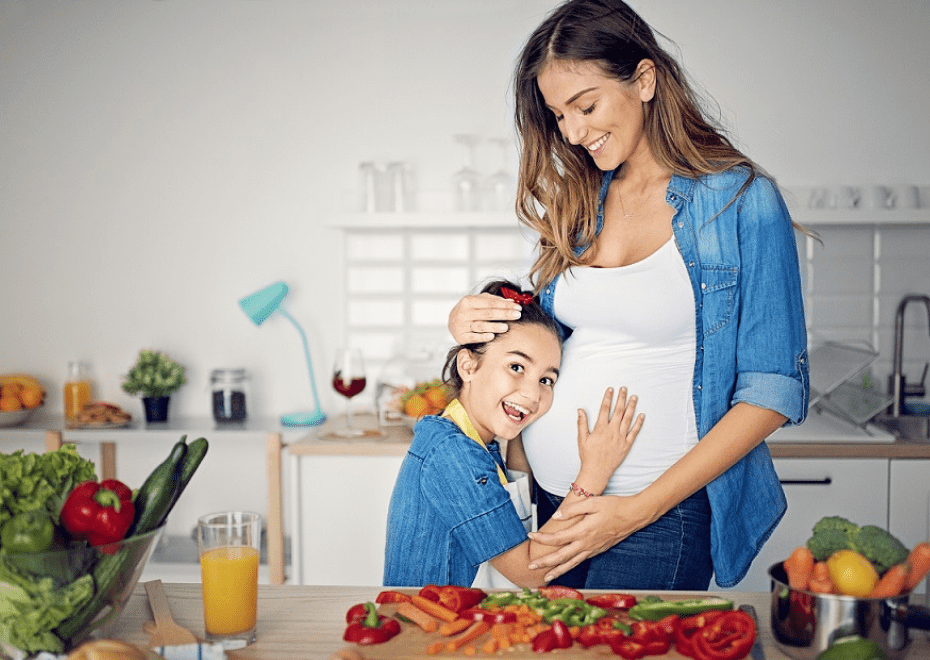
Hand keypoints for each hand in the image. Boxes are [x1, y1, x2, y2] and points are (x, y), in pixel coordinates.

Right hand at [448, 293, 521, 343]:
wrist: (451, 322)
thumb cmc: (469, 310)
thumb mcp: (478, 301)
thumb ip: (494, 300)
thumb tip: (512, 301)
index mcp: (468, 301)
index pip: (490, 303)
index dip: (505, 305)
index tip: (517, 307)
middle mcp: (463, 312)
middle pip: (487, 313)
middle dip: (504, 314)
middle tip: (517, 315)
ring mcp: (461, 325)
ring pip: (480, 326)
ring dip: (494, 326)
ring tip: (506, 327)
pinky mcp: (460, 337)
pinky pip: (473, 337)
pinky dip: (482, 337)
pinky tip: (492, 336)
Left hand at [528, 494, 651, 580]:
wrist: (633, 516)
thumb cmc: (613, 506)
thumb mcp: (592, 502)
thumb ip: (572, 509)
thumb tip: (556, 515)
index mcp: (583, 531)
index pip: (557, 538)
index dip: (542, 538)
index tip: (530, 536)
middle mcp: (586, 544)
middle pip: (561, 556)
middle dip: (544, 562)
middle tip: (530, 566)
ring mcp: (593, 549)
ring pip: (571, 563)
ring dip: (557, 571)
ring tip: (545, 578)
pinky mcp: (598, 550)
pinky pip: (580, 561)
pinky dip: (570, 567)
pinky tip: (565, 568)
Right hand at [576, 387, 643, 485]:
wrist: (597, 471)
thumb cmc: (588, 455)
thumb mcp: (582, 439)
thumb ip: (582, 423)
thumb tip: (580, 410)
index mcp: (601, 428)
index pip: (605, 409)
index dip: (608, 398)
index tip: (610, 389)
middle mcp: (612, 431)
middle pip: (618, 410)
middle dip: (621, 398)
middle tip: (624, 388)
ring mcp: (621, 437)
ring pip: (628, 418)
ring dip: (631, 407)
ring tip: (634, 397)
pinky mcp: (627, 445)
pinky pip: (634, 432)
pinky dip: (639, 423)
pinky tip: (642, 415)